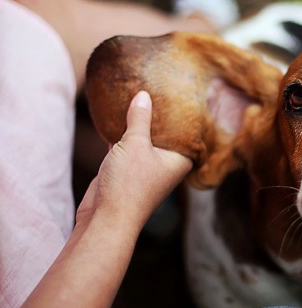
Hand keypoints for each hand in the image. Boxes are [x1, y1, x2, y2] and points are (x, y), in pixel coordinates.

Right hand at [76, 91, 192, 233]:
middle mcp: (166, 165)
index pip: (189, 133)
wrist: (105, 218)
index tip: (187, 95)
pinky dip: (123, 134)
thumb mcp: (135, 144)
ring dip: (140, 124)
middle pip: (166, 134)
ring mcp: (146, 168)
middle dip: (162, 116)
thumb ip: (140, 119)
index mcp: (180, 160)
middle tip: (160, 88)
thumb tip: (144, 95)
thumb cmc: (129, 184)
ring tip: (138, 97)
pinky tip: (116, 117)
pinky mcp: (126, 171)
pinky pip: (128, 146)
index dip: (188, 115)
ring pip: (145, 140)